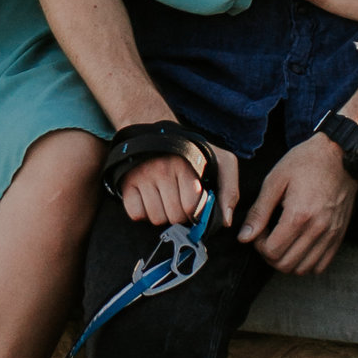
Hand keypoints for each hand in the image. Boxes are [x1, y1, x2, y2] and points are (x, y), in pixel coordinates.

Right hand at [119, 139, 238, 230]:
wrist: (160, 136)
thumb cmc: (194, 154)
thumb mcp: (222, 163)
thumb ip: (230, 191)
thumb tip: (225, 221)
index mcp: (186, 167)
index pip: (190, 207)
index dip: (195, 212)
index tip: (194, 204)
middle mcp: (162, 170)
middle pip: (174, 216)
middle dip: (179, 214)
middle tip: (178, 200)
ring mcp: (143, 176)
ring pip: (156, 218)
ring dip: (162, 214)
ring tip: (165, 198)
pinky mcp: (127, 183)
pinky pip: (136, 213)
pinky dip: (143, 212)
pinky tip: (150, 199)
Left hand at [237, 132, 354, 276]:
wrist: (340, 154)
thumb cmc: (305, 162)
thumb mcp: (275, 180)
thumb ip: (259, 212)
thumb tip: (244, 237)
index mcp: (299, 215)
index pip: (272, 251)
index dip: (258, 245)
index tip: (259, 230)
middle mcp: (318, 229)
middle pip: (286, 265)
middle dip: (270, 255)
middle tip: (268, 237)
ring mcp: (331, 234)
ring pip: (304, 269)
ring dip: (288, 260)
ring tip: (283, 241)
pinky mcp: (340, 235)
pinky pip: (321, 265)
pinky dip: (307, 262)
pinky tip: (299, 245)